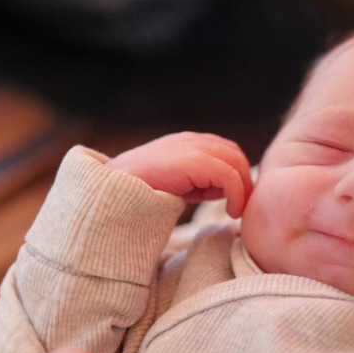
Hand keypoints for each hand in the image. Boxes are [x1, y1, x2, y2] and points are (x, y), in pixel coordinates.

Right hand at [107, 132, 253, 216]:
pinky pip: (229, 175)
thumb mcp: (175, 185)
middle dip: (244, 180)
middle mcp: (190, 141)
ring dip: (242, 188)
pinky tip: (231, 211)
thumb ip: (199, 184)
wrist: (110, 194)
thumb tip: (226, 194)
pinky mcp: (194, 161)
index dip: (236, 174)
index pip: (225, 151)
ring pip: (235, 162)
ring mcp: (191, 148)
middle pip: (234, 154)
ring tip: (236, 211)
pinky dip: (237, 194)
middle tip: (241, 207)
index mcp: (185, 144)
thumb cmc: (137, 195)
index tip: (236, 200)